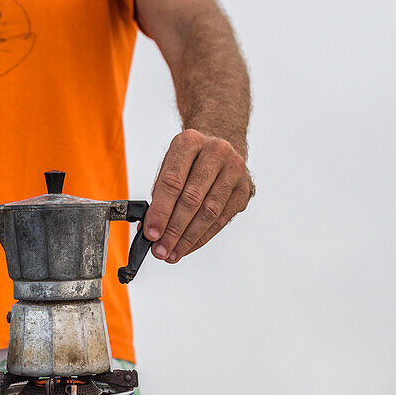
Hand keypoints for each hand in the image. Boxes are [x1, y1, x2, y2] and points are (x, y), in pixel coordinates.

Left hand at [143, 129, 253, 262]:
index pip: (172, 182)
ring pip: (209, 212)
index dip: (160, 211)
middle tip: (161, 249)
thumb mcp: (170, 165)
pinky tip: (189, 246)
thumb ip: (159, 194)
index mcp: (189, 142)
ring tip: (173, 252)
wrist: (221, 146)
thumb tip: (151, 228)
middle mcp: (215, 152)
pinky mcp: (244, 189)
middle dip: (174, 229)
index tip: (151, 233)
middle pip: (191, 199)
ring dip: (189, 237)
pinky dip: (203, 236)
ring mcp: (234, 170)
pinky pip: (222, 219)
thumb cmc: (191, 160)